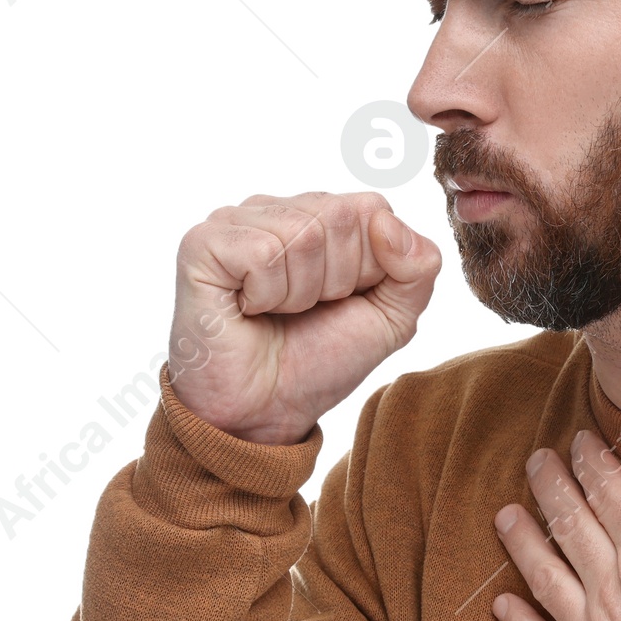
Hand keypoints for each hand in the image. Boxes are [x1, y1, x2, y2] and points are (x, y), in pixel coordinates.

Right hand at [168, 191, 440, 443]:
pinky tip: (248, 309)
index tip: (341, 301)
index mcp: (322, 215)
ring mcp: (236, 220)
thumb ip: (418, 266)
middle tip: (305, 311)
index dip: (369, 268)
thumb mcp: (393, 317)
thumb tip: (387, 222)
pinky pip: (262, 253)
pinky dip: (266, 296)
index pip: (373, 210)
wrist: (266, 411)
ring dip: (300, 293)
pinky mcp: (202, 244)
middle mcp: (279, 208)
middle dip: (337, 281)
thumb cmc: (320, 359)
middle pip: (342, 218)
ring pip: (304, 234)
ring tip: (275, 312)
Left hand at [491, 425, 620, 620]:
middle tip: (534, 460)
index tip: (578, 439)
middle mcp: (611, 586)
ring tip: (504, 516)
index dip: (594, 462)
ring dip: (523, 543)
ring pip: (546, 576)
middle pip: (573, 526)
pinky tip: (499, 607)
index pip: (614, 494)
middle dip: (552, 488)